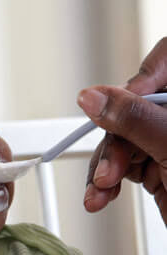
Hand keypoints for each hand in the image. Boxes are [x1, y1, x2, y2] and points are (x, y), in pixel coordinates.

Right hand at [77, 37, 166, 223]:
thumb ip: (134, 118)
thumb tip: (94, 96)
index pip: (165, 60)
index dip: (139, 82)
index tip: (117, 105)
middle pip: (133, 106)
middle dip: (116, 142)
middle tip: (111, 166)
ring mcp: (166, 142)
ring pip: (122, 139)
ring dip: (105, 167)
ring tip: (101, 188)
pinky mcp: (155, 166)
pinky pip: (121, 164)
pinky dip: (107, 182)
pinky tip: (101, 193)